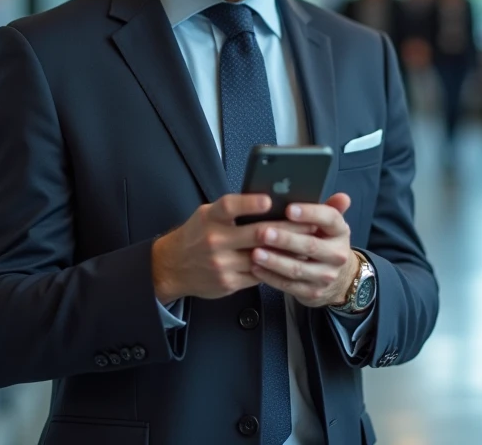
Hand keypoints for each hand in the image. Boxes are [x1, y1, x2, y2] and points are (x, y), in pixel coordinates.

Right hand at [151, 194, 316, 304]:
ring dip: (287, 251)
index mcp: (210, 218)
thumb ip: (232, 210)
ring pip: (262, 257)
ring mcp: (222, 263)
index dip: (249, 203)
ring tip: (308, 243)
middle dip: (287, 228)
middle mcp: (215, 240)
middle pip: (256, 234)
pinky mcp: (228, 282)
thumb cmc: (196, 236)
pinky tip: (290, 261)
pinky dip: (276, 267)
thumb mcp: (207, 215)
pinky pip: (258, 274)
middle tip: (310, 223)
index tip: (269, 199)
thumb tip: (268, 202)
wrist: (172, 267)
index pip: (229, 206)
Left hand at [249, 193, 358, 308]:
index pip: (329, 219)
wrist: (340, 280)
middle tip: (264, 232)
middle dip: (285, 239)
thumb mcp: (331, 226)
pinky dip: (270, 277)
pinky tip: (255, 268)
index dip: (309, 213)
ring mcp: (325, 276)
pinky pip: (288, 285)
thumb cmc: (326, 243)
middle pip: (310, 245)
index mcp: (340, 232)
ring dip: (274, 261)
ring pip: (297, 268)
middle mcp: (336, 255)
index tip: (289, 209)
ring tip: (255, 253)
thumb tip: (341, 196)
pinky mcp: (312, 292)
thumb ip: (331, 208)